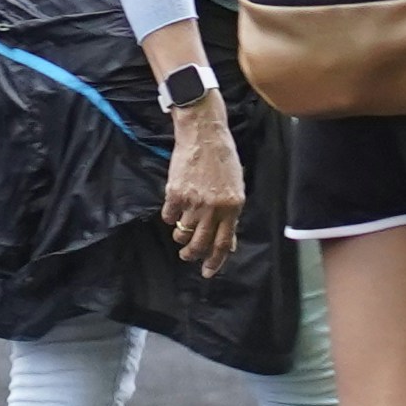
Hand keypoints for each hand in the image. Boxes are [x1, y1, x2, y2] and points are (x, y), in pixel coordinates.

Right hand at [159, 102, 245, 270]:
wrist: (203, 133)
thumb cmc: (223, 159)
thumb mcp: (236, 188)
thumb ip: (231, 215)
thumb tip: (228, 242)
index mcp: (232, 207)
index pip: (224, 244)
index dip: (215, 262)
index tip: (207, 272)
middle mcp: (213, 208)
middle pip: (200, 244)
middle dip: (192, 255)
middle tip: (187, 256)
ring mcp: (193, 202)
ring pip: (182, 234)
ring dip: (181, 237)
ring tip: (181, 232)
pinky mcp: (175, 193)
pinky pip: (169, 216)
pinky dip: (170, 217)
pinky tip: (174, 209)